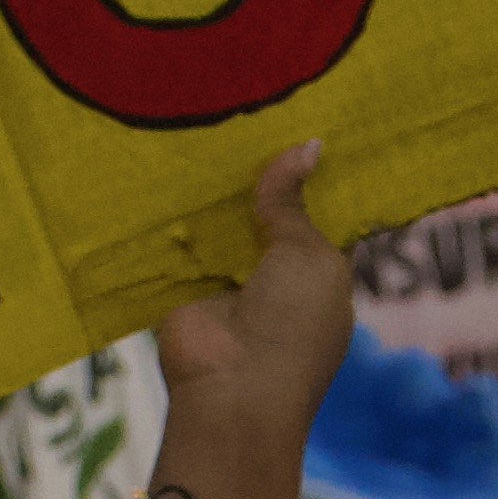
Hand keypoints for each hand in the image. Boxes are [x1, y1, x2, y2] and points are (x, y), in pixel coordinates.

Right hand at [152, 142, 353, 498]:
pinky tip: (175, 161)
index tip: (302, 122)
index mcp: (322, 274)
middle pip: (269, 212)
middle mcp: (277, 275)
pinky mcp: (188, 284)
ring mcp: (230, 280)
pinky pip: (186, 239)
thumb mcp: (308, 255)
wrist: (230, 391)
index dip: (312, 176)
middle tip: (250, 108)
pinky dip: (181, 211)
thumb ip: (294, 204)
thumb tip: (307, 146)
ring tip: (213, 122)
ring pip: (226, 222)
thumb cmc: (291, 326)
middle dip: (261, 173)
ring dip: (219, 189)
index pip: (319, 215)